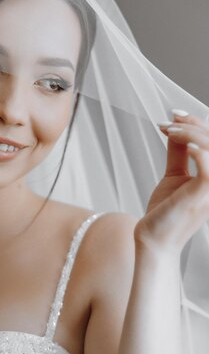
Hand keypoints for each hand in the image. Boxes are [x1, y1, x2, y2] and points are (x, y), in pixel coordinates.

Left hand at [134, 110, 208, 254]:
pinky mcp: (202, 196)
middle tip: (167, 123)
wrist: (152, 239)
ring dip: (192, 135)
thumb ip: (179, 152)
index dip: (198, 124)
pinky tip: (185, 145)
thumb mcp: (173, 175)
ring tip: (169, 132)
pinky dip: (200, 152)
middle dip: (193, 126)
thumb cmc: (164, 212)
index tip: (174, 115)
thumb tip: (176, 126)